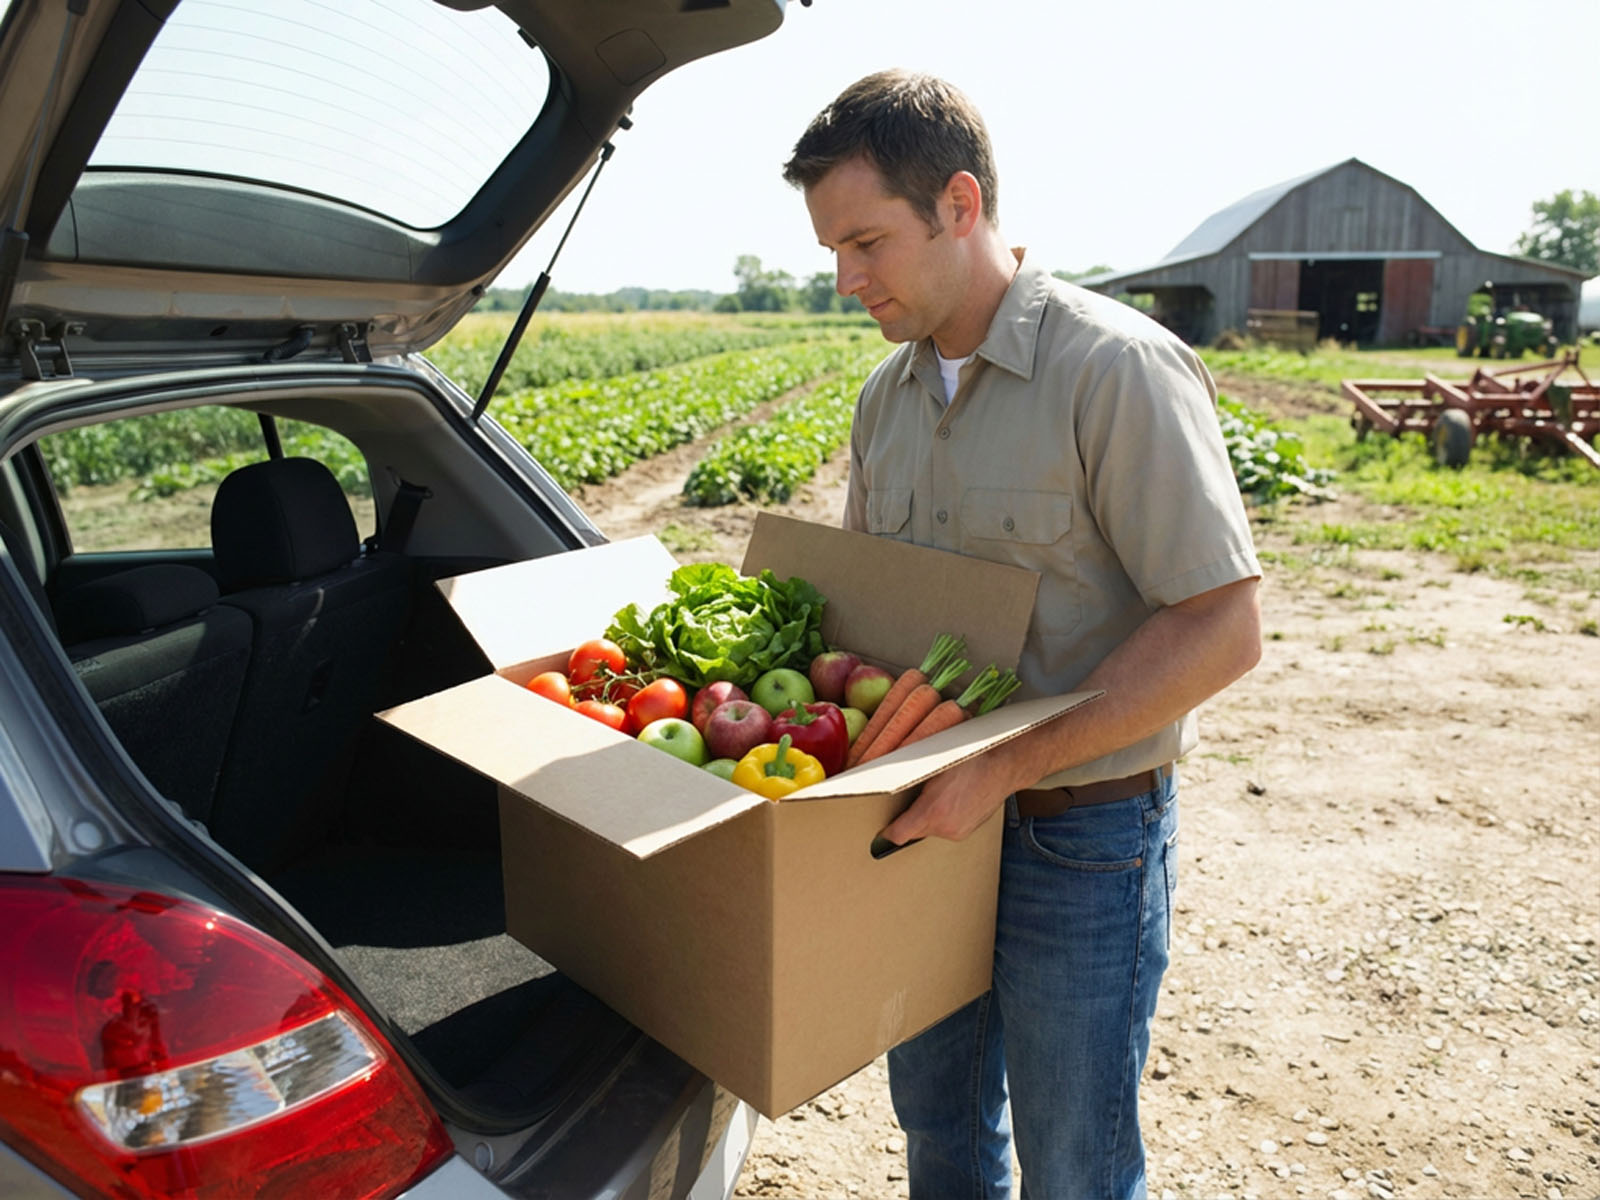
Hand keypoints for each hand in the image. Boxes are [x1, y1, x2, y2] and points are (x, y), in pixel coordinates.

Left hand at [880, 751, 1014, 844]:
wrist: (1004, 766)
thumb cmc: (969, 758)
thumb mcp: (933, 763)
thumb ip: (907, 776)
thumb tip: (884, 776)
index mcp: (933, 811)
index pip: (898, 834)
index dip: (887, 831)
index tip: (882, 825)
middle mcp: (945, 827)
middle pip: (913, 832)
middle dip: (908, 819)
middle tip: (909, 800)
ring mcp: (957, 831)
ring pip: (929, 830)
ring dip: (927, 817)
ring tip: (936, 795)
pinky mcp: (966, 831)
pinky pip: (945, 828)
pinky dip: (942, 818)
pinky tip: (950, 799)